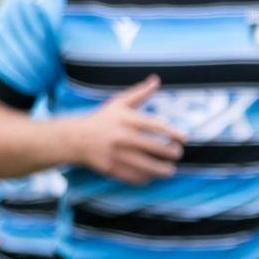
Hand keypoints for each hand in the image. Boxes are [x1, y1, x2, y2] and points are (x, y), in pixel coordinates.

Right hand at [65, 77, 184, 183]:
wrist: (74, 139)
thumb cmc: (102, 119)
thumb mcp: (118, 103)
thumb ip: (140, 93)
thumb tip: (156, 79)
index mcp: (126, 119)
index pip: (156, 125)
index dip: (173, 132)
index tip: (185, 138)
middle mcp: (121, 136)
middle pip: (155, 147)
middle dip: (171, 153)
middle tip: (177, 153)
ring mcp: (115, 154)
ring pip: (147, 166)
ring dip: (163, 170)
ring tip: (170, 169)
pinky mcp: (111, 168)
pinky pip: (134, 177)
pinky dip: (146, 178)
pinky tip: (151, 175)